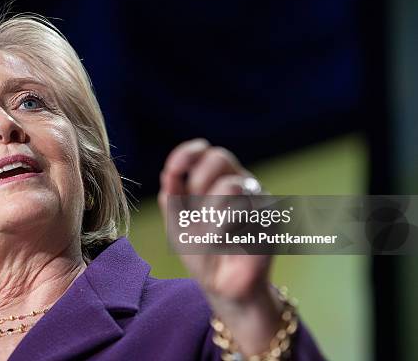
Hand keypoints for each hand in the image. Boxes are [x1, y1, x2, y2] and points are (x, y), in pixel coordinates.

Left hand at [158, 139, 281, 354]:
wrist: (223, 287)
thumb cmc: (201, 253)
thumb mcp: (177, 224)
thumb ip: (172, 197)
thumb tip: (169, 171)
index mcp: (216, 182)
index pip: (205, 152)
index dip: (187, 153)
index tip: (173, 168)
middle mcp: (239, 184)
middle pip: (220, 157)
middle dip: (199, 180)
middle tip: (193, 210)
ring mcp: (256, 199)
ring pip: (231, 184)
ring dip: (210, 211)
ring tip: (208, 235)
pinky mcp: (270, 218)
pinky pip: (245, 210)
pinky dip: (225, 227)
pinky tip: (223, 242)